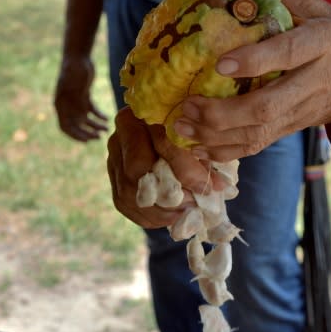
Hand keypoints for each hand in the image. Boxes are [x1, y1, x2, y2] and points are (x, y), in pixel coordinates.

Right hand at [54, 56, 108, 140]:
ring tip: (106, 130)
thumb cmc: (74, 67)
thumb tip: (80, 110)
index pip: (65, 126)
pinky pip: (91, 110)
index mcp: (60, 105)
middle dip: (87, 133)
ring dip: (94, 126)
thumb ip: (75, 95)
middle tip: (99, 137)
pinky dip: (98, 115)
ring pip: (85, 119)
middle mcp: (67, 106)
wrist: (78, 56)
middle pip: (76, 126)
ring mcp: (75, 101)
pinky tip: (106, 118)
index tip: (87, 140)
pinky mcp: (84, 96)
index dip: (75, 135)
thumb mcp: (74, 81)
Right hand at [107, 108, 223, 227]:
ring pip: (128, 190)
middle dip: (168, 193)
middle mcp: (122, 133)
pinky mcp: (113, 175)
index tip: (206, 187)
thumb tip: (217, 187)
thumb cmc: (188, 132)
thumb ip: (205, 156)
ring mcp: (113, 155)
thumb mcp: (198, 137)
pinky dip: (146, 216)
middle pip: (137, 169)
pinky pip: (123, 202)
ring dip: (158, 209)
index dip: (185, 169)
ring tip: (183, 213)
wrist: (166, 132)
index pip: (162, 142)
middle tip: (192, 203)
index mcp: (146, 113)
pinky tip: (168, 218)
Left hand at [172, 0, 330, 162]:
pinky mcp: (293, 128)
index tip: (220, 65)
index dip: (255, 61)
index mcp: (322, 42)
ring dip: (217, 134)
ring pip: (259, 132)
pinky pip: (259, 145)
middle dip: (224, 112)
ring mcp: (302, 110)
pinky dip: (226, 151)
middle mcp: (313, 81)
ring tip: (182, 125)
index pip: (289, 53)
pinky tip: (198, 146)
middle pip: (268, 106)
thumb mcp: (315, 5)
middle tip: (187, 104)